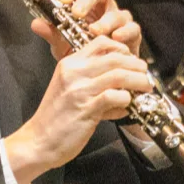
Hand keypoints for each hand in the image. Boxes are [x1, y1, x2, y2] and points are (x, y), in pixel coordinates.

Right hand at [2, 36, 155, 181]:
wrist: (39, 141)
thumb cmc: (55, 118)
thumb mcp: (68, 89)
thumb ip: (90, 81)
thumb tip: (119, 82)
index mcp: (69, 64)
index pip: (100, 43)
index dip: (121, 48)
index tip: (130, 59)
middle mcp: (74, 73)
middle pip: (115, 58)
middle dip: (136, 65)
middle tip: (144, 73)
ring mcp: (80, 91)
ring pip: (119, 75)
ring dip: (138, 81)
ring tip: (145, 87)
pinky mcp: (87, 109)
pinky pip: (115, 97)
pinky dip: (127, 101)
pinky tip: (127, 108)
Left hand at [27, 0, 140, 60]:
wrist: (97, 75)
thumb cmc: (80, 53)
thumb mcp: (60, 45)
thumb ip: (51, 33)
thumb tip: (36, 24)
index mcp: (81, 1)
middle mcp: (101, 5)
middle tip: (77, 13)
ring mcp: (118, 17)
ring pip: (116, 9)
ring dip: (105, 20)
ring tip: (94, 32)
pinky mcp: (131, 33)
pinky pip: (132, 27)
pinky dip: (125, 32)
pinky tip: (115, 38)